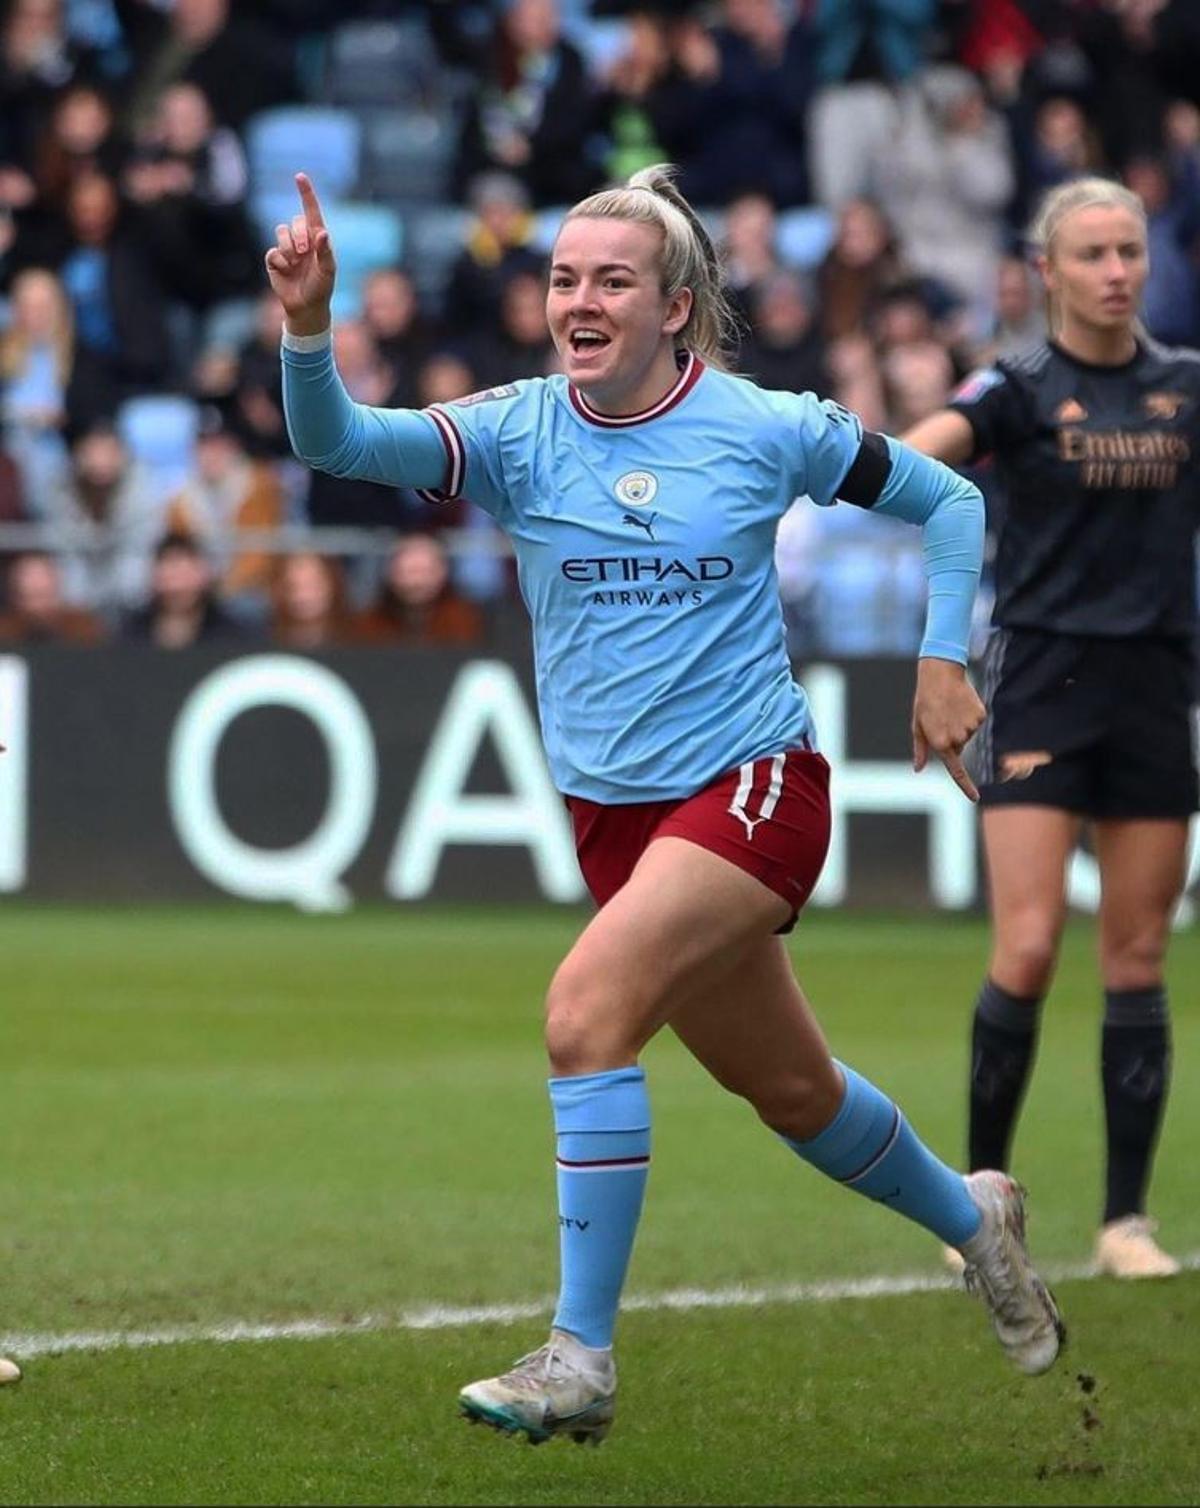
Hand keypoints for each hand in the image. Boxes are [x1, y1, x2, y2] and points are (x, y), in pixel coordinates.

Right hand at [264, 172, 336, 333]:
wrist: (306, 307)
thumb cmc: (321, 288)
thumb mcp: (328, 271)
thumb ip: (326, 251)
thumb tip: (322, 233)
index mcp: (317, 238)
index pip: (311, 211)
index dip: (306, 194)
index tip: (300, 176)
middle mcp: (302, 240)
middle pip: (295, 221)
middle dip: (299, 235)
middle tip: (305, 252)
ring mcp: (287, 248)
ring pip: (281, 232)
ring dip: (289, 247)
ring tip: (295, 263)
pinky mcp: (274, 259)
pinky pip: (273, 251)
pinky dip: (280, 261)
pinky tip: (286, 271)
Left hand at [911, 657, 985, 801]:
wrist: (940, 675)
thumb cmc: (925, 702)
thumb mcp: (917, 726)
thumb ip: (920, 750)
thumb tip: (918, 769)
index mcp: (940, 743)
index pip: (955, 770)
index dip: (965, 786)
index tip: (975, 798)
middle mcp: (957, 738)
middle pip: (959, 748)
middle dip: (952, 738)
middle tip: (942, 718)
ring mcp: (971, 727)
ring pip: (968, 734)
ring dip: (960, 725)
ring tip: (950, 708)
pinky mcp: (980, 716)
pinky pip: (976, 722)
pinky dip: (970, 715)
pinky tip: (961, 703)